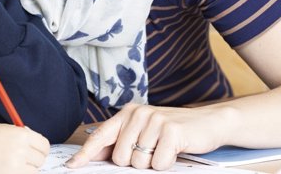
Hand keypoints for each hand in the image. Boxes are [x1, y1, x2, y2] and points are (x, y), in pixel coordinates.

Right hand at [0, 124, 49, 173]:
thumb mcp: (3, 130)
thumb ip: (21, 136)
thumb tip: (37, 144)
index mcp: (21, 135)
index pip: (44, 145)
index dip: (40, 149)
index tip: (36, 152)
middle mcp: (21, 150)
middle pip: (40, 160)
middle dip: (33, 160)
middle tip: (21, 160)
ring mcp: (15, 166)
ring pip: (33, 172)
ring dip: (26, 170)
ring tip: (11, 165)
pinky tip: (7, 171)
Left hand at [65, 103, 231, 170]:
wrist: (208, 122)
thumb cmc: (172, 131)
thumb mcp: (143, 131)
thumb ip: (120, 141)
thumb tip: (94, 155)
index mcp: (127, 113)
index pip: (101, 135)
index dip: (85, 153)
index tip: (72, 166)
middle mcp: (138, 114)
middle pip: (120, 157)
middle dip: (134, 163)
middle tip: (151, 151)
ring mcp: (154, 121)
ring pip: (139, 162)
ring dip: (152, 163)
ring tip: (163, 149)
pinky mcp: (171, 131)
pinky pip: (158, 164)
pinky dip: (166, 164)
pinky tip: (174, 151)